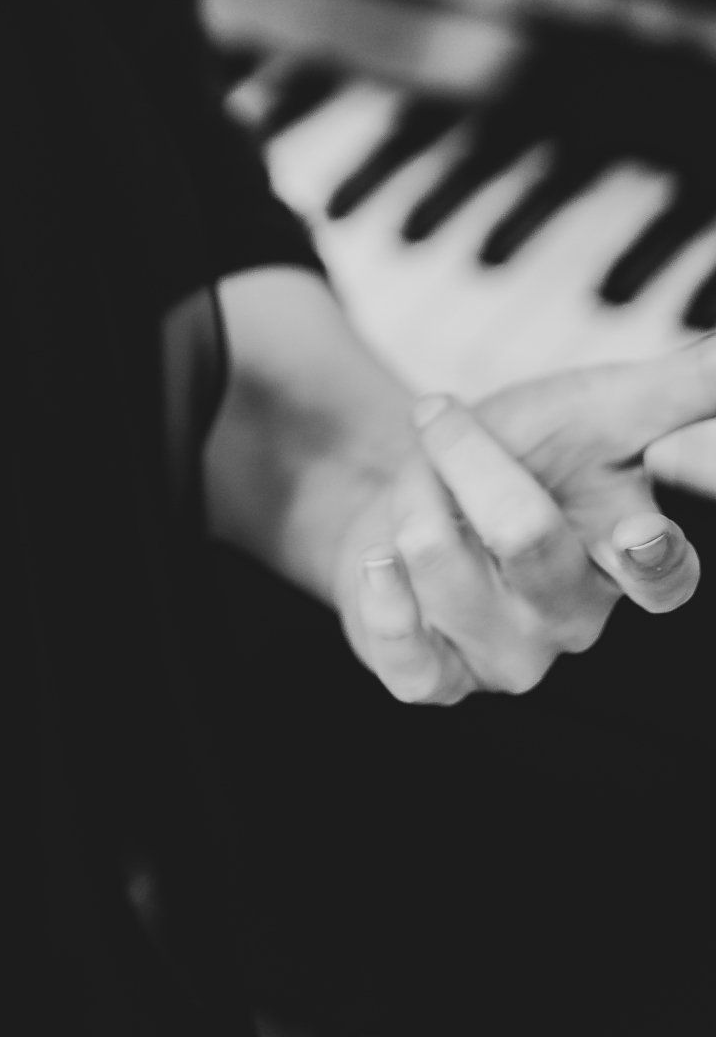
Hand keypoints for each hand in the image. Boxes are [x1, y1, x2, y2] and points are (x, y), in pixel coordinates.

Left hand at [335, 340, 715, 706]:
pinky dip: (383, 601)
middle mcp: (570, 617)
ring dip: (412, 496)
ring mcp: (504, 655)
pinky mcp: (432, 677)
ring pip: (445, 569)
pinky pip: (409, 662)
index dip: (652, 562)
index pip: (662, 580)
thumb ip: (685, 387)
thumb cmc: (530, 450)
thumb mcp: (600, 408)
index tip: (638, 532)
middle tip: (443, 416)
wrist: (420, 490)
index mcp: (623, 557)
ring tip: (416, 484)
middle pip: (527, 537)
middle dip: (471, 454)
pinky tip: (378, 561)